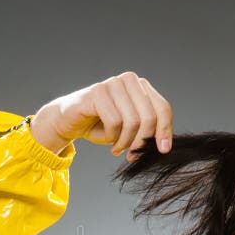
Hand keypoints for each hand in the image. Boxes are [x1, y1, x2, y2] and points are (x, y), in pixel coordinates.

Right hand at [30, 72, 172, 159]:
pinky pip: (114, 121)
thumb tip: (165, 146)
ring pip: (133, 121)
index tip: (163, 150)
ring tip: (118, 148)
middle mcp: (129, 80)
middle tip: (132, 155)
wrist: (69, 122)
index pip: (162, 108)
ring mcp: (113, 83)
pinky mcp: (98, 92)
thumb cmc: (101, 125)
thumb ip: (147, 132)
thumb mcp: (130, 130)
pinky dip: (112, 136)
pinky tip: (107, 140)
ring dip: (125, 141)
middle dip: (142, 140)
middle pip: (149, 116)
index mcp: (141, 87)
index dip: (165, 131)